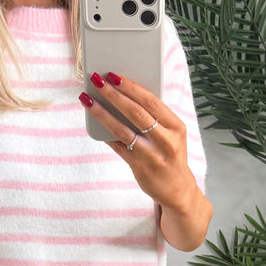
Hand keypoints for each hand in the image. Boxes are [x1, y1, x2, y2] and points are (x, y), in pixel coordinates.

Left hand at [78, 72, 211, 249]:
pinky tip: (93, 122)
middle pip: (136, 112)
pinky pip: (118, 146)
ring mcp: (153, 155)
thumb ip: (154, 117)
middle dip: (113, 94)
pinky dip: (105, 133)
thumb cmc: (170, 155)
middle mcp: (167, 140)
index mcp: (177, 126)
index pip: (151, 101)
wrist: (178, 190)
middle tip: (96, 80)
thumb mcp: (172, 135)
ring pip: (123, 129)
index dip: (131, 86)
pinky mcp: (140, 167)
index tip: (114, 75)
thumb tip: (123, 94)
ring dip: (102, 112)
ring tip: (87, 98)